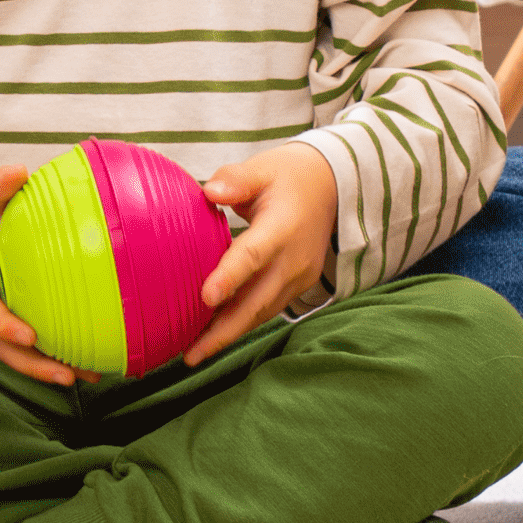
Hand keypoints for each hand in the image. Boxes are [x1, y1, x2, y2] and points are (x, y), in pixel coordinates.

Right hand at [0, 166, 89, 386]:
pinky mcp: (12, 318)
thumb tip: (17, 172)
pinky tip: (92, 363)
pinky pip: (33, 344)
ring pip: (18, 353)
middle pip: (2, 346)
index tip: (28, 335)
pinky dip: (58, 356)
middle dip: (33, 365)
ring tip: (88, 378)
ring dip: (50, 369)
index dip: (2, 323)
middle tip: (67, 376)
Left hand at [183, 141, 338, 365]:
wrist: (332, 187)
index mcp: (283, 228)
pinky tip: (213, 335)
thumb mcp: (264, 167)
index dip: (230, 277)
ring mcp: (298, 278)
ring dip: (228, 334)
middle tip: (191, 355)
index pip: (254, 255)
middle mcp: (293, 260)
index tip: (205, 298)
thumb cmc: (288, 176)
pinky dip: (241, 324)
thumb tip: (209, 191)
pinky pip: (266, 310)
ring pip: (260, 313)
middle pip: (256, 302)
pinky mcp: (296, 287)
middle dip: (223, 331)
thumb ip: (236, 179)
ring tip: (194, 353)